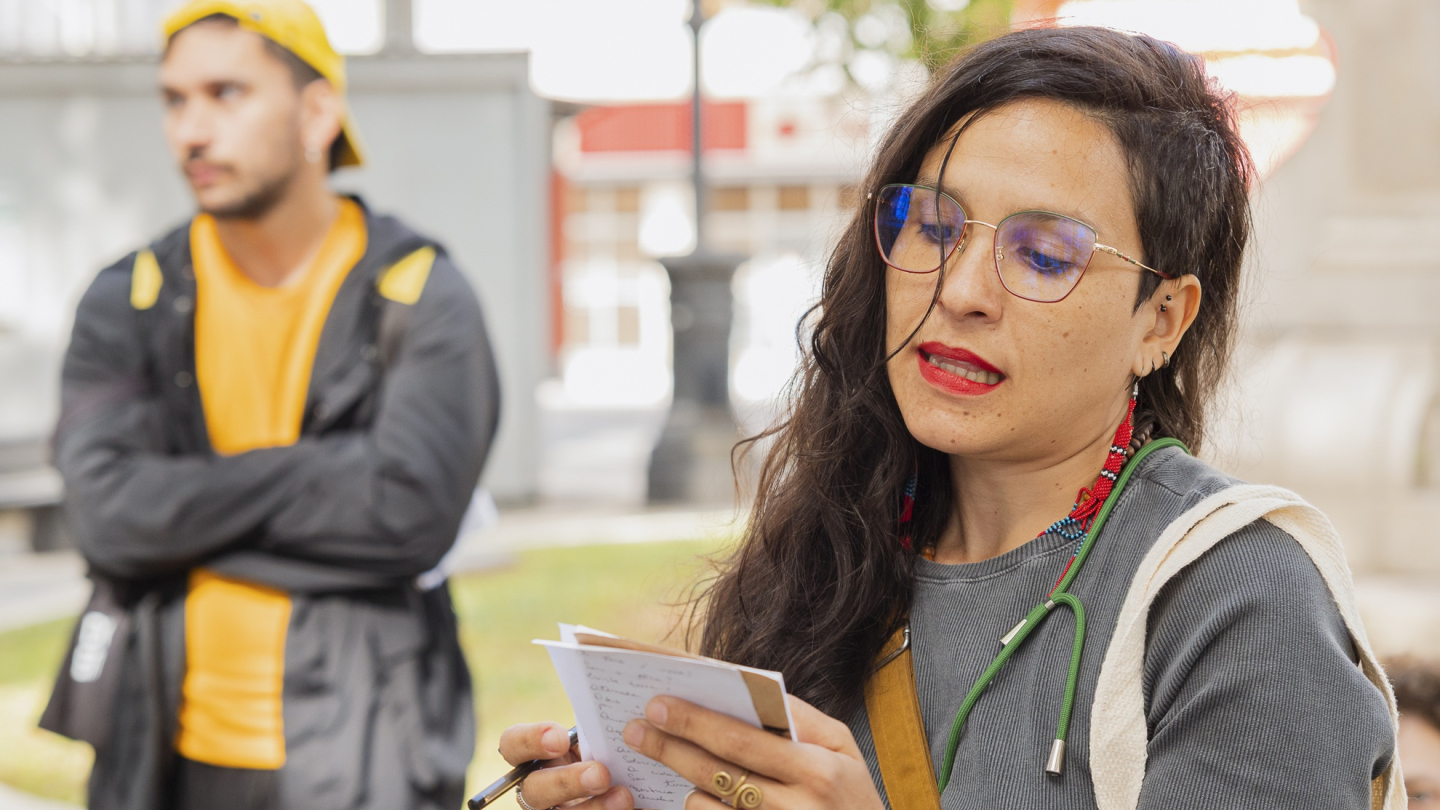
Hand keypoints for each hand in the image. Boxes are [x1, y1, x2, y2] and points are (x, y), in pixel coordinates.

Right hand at [498, 722, 633, 809]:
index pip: (513, 745)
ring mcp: (555, 809)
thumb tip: (616, 716)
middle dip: (566, 782)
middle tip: (600, 774)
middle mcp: (538, 787)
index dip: (530, 741)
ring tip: (623, 796)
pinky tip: (633, 805)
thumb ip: (593, 731)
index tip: (559, 738)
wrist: (627, 777)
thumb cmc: (606, 750)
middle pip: (535, 789)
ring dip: (593, 807)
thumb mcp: (596, 738)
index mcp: (536, 755)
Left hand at [621, 695, 884, 809]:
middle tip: (635, 728)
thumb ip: (801, 719)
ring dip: (687, 785)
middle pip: (714, 772)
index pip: (741, 740)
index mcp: (816, 770)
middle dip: (669, 746)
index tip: (658, 703)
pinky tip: (699, 798)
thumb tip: (750, 691)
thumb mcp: (845, 750)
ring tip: (680, 768)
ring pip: (706, 807)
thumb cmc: (856, 798)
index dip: (695, 721)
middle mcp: (795, 808)